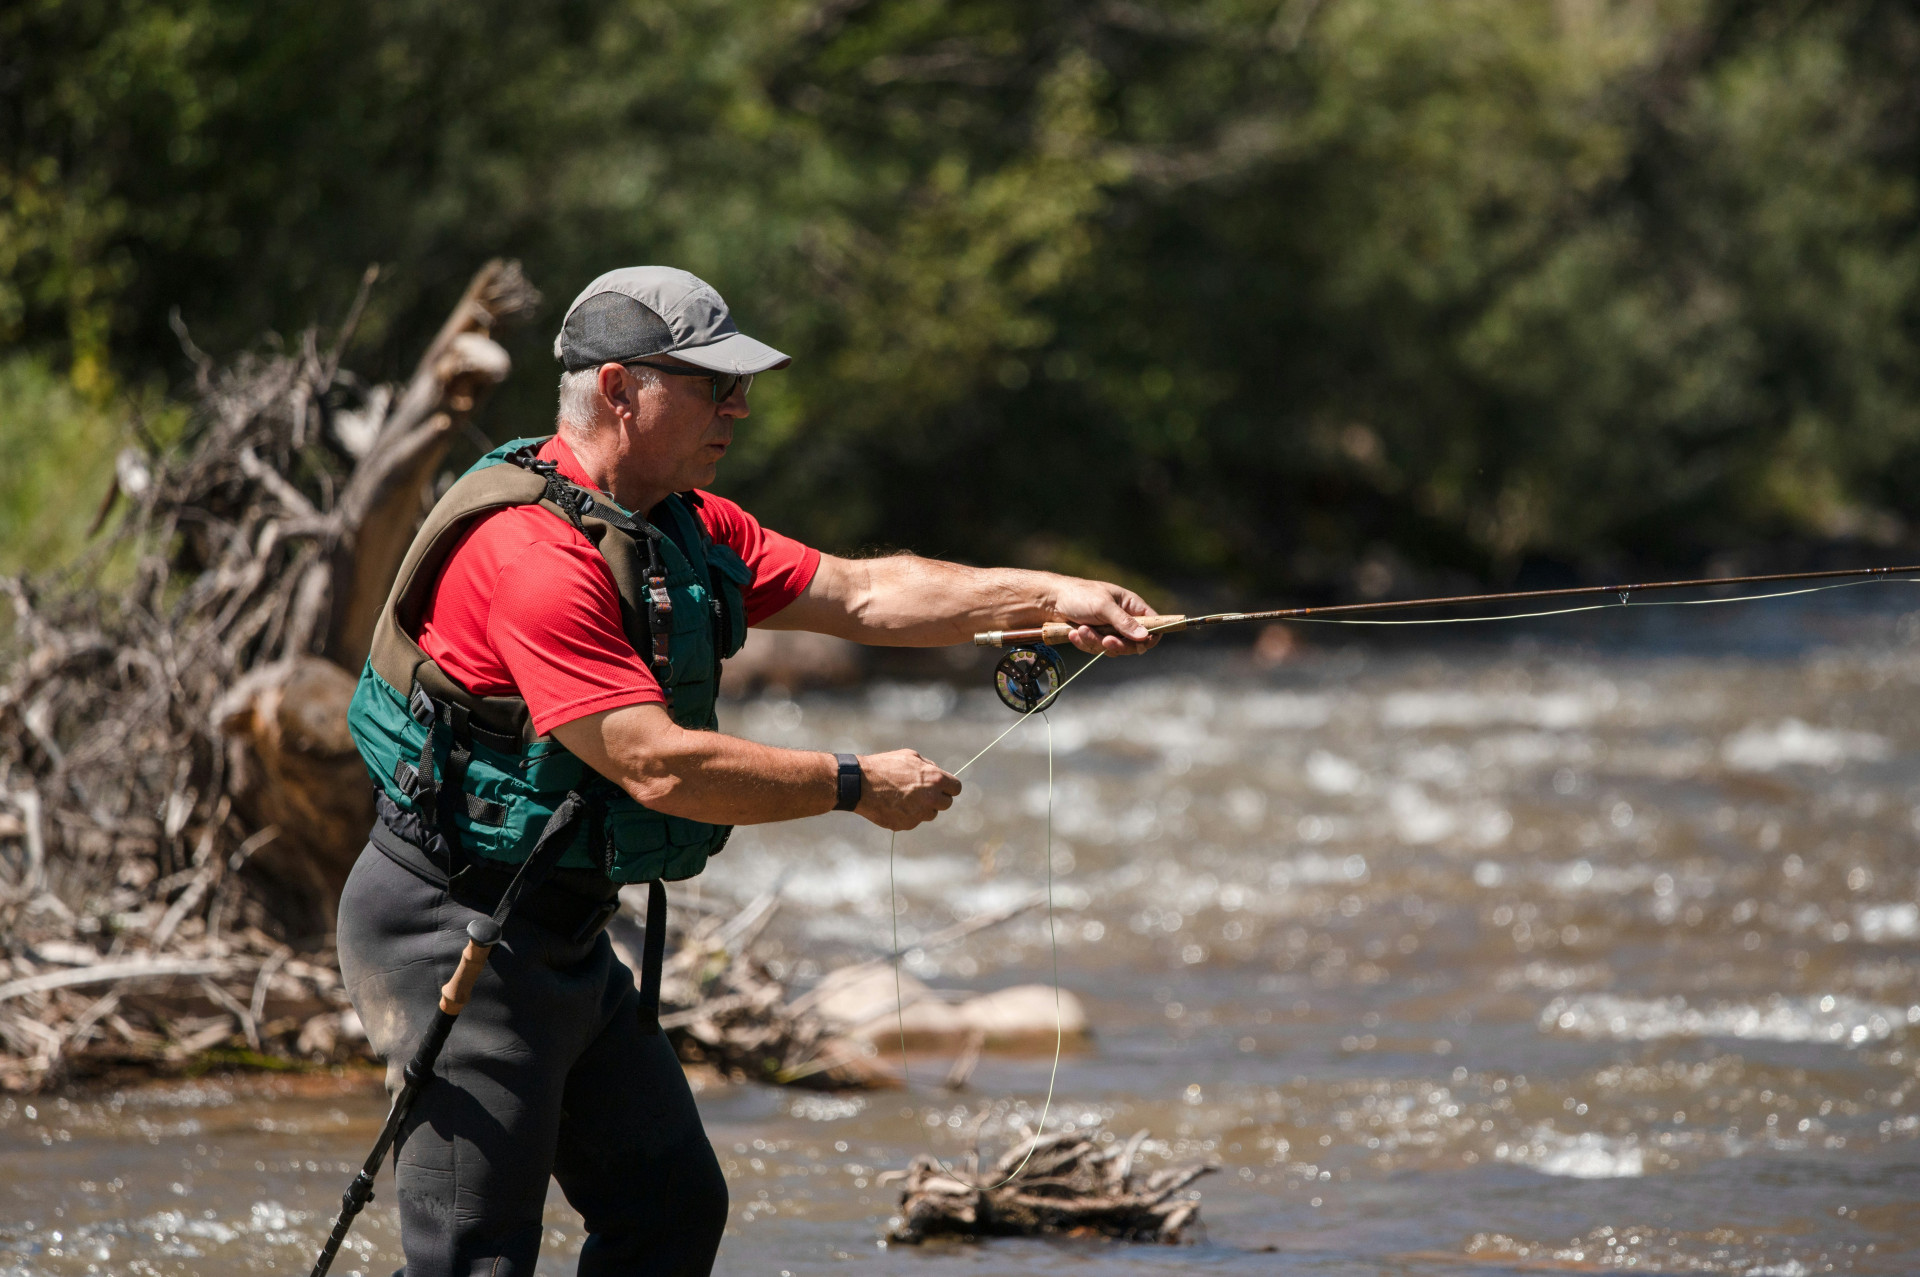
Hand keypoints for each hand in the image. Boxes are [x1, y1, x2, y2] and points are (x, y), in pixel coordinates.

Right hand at [854, 749, 961, 830]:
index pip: (956, 789)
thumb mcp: (911, 757)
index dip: (949, 787)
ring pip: (931, 814)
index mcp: (935, 779)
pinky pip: (914, 821)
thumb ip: (930, 767)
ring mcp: (919, 814)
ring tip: (905, 797)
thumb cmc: (885, 766)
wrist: (861, 784)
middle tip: (922, 792)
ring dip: (923, 808)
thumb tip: (940, 777)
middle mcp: (931, 799)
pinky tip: (895, 805)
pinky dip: (908, 815)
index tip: (943, 788)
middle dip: (937, 798)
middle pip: (946, 804)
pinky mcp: (907, 825)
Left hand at [1047, 577, 1161, 655]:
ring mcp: (1109, 630)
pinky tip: (1074, 633)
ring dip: (1095, 641)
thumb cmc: (1079, 595)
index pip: (1153, 624)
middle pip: (1134, 643)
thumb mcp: (1103, 606)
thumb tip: (1144, 636)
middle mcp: (1123, 619)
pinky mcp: (1095, 638)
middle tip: (1105, 641)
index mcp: (1131, 605)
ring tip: (1081, 629)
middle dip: (1118, 644)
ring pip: (1113, 649)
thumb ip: (1124, 622)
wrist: (1050, 601)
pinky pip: (1096, 649)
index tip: (1141, 644)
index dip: (1151, 636)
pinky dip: (1085, 643)